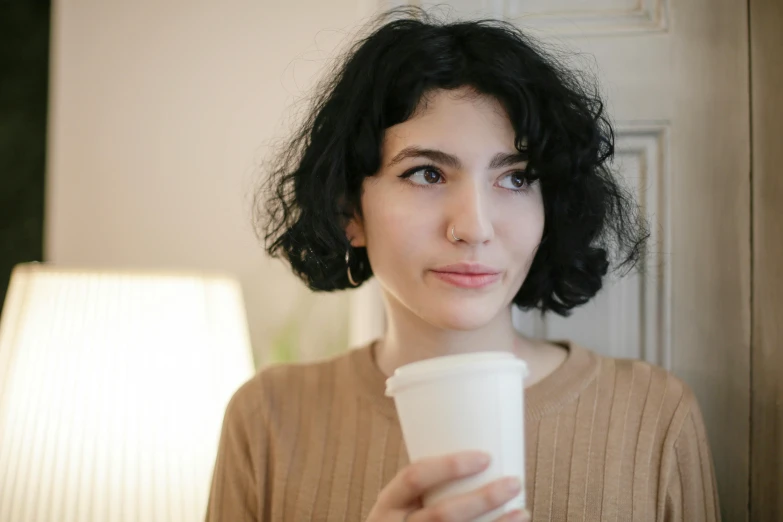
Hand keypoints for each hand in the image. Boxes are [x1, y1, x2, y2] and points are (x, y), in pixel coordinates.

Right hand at [365, 450, 529, 521]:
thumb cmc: (400, 520)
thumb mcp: (399, 503)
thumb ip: (425, 486)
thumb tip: (477, 454)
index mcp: (388, 504)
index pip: (414, 477)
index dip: (449, 466)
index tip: (485, 456)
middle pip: (442, 513)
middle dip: (483, 499)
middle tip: (513, 483)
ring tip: (522, 511)